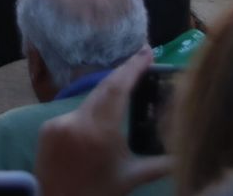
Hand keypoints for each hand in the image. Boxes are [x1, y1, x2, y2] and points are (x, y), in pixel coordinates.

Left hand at [34, 51, 173, 195]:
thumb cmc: (98, 193)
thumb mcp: (132, 178)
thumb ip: (161, 163)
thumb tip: (186, 151)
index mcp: (100, 132)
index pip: (118, 89)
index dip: (133, 67)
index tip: (147, 51)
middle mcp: (76, 121)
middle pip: (104, 89)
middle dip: (124, 73)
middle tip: (142, 58)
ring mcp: (58, 122)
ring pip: (89, 101)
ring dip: (108, 94)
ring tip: (127, 84)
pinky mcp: (46, 127)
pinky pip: (74, 114)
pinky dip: (90, 113)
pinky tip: (102, 116)